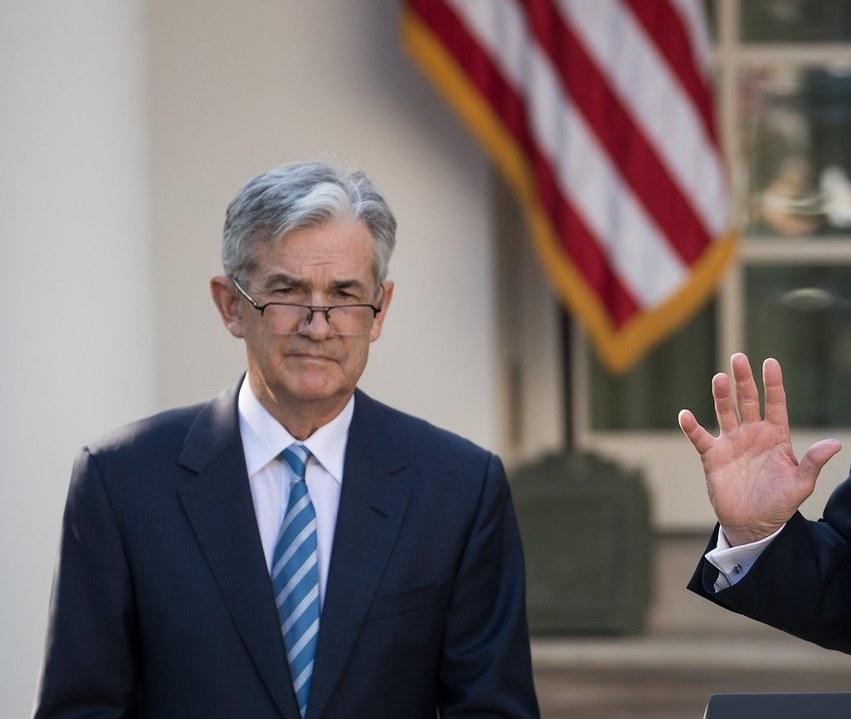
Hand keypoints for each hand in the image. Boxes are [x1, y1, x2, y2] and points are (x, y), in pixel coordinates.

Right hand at [678, 353, 840, 545]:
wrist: (753, 523)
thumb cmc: (780, 503)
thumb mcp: (801, 484)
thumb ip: (813, 462)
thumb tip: (835, 444)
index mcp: (775, 436)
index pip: (775, 403)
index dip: (773, 384)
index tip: (770, 363)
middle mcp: (752, 434)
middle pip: (747, 401)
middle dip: (743, 380)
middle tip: (738, 358)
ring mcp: (731, 443)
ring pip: (725, 412)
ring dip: (721, 396)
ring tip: (719, 378)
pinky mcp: (712, 456)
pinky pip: (700, 438)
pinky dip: (692, 427)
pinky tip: (685, 415)